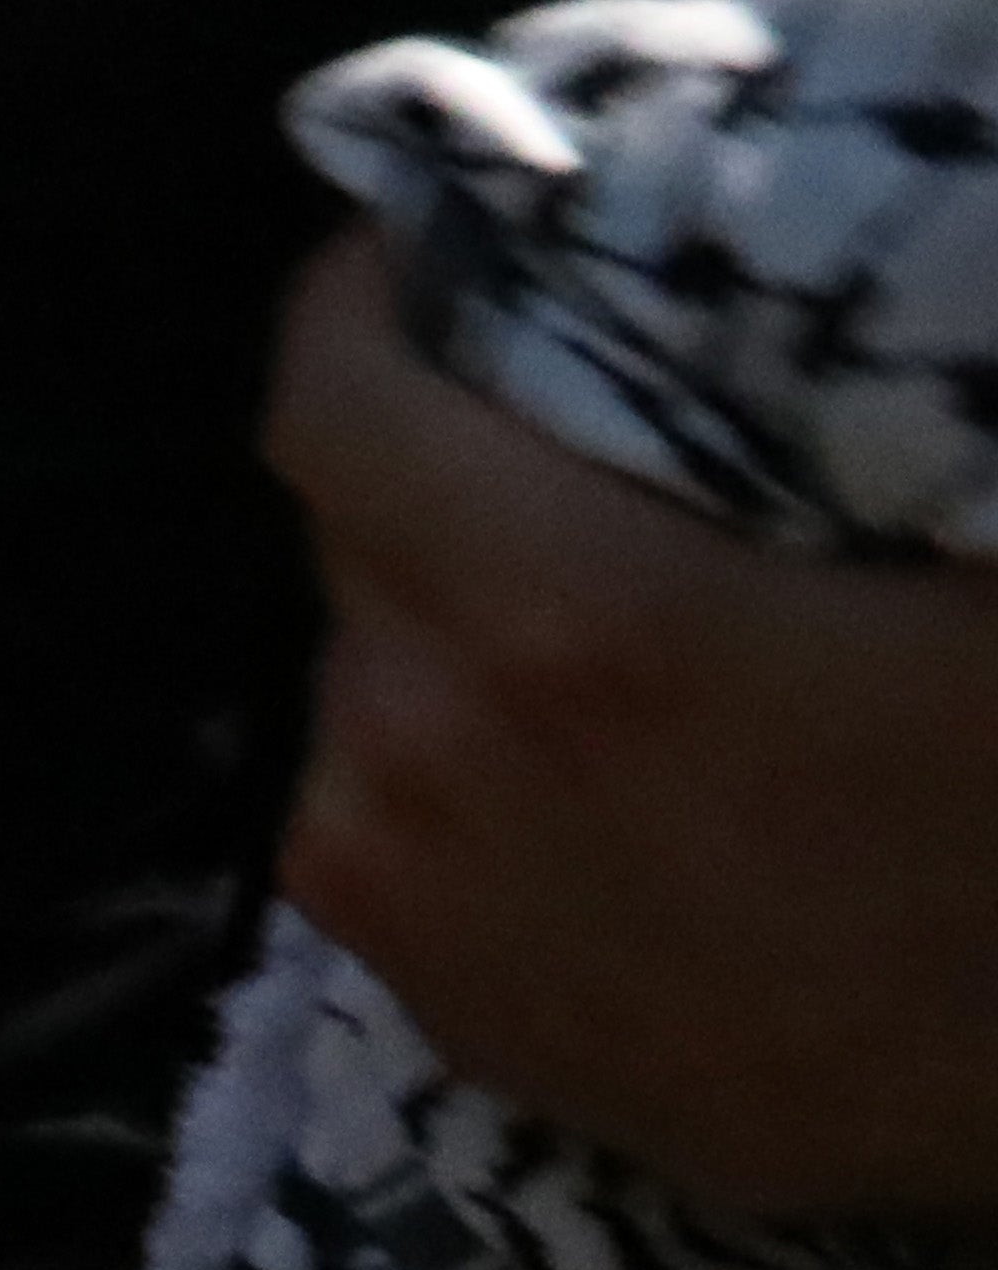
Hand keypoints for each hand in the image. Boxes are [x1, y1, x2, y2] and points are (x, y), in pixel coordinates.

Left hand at [273, 228, 997, 1218]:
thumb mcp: (950, 559)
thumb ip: (800, 423)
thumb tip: (733, 294)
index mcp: (547, 622)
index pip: (333, 406)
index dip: (360, 306)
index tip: (409, 259)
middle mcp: (418, 758)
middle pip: (352, 547)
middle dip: (439, 475)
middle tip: (570, 450)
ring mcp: (400, 903)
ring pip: (372, 690)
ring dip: (456, 636)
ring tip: (611, 632)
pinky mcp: (428, 1009)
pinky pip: (398, 826)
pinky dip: (465, 770)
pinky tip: (604, 773)